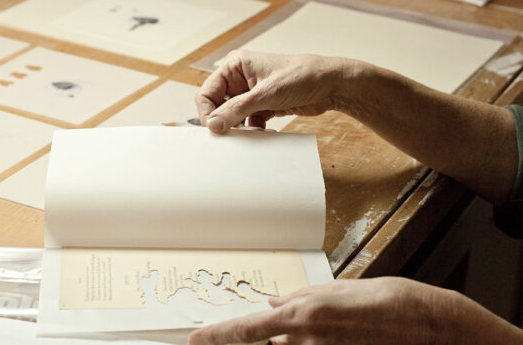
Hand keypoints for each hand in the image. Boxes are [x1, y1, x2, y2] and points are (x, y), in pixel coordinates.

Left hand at [188, 277, 522, 344]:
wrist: (435, 328)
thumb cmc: (392, 301)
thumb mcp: (341, 290)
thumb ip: (303, 299)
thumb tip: (276, 306)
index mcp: (303, 314)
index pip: (245, 330)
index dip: (216, 336)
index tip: (195, 340)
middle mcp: (306, 342)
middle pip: (270, 342)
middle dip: (275, 335)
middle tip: (314, 323)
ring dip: (300, 340)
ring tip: (344, 326)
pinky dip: (316, 344)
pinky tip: (344, 334)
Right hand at [195, 50, 348, 132]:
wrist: (330, 85)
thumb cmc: (301, 76)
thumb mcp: (266, 94)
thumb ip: (237, 109)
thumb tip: (213, 124)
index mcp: (234, 66)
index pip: (207, 92)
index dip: (208, 112)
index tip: (215, 130)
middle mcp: (239, 79)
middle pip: (217, 107)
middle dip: (223, 122)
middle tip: (230, 137)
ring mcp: (250, 94)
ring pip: (231, 117)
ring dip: (238, 129)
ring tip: (250, 134)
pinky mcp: (262, 107)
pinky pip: (247, 123)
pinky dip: (251, 132)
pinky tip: (262, 132)